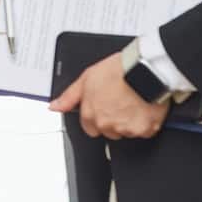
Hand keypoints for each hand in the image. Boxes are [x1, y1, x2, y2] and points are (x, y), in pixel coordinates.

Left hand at [50, 51, 170, 139]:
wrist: (144, 69)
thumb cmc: (118, 69)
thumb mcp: (86, 78)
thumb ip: (69, 96)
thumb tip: (54, 106)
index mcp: (90, 114)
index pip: (90, 128)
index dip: (98, 117)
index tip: (107, 108)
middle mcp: (106, 124)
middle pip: (109, 132)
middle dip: (115, 121)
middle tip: (122, 103)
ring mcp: (125, 128)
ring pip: (127, 132)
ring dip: (131, 122)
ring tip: (134, 102)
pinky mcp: (144, 130)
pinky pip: (146, 131)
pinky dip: (147, 123)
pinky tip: (145, 107)